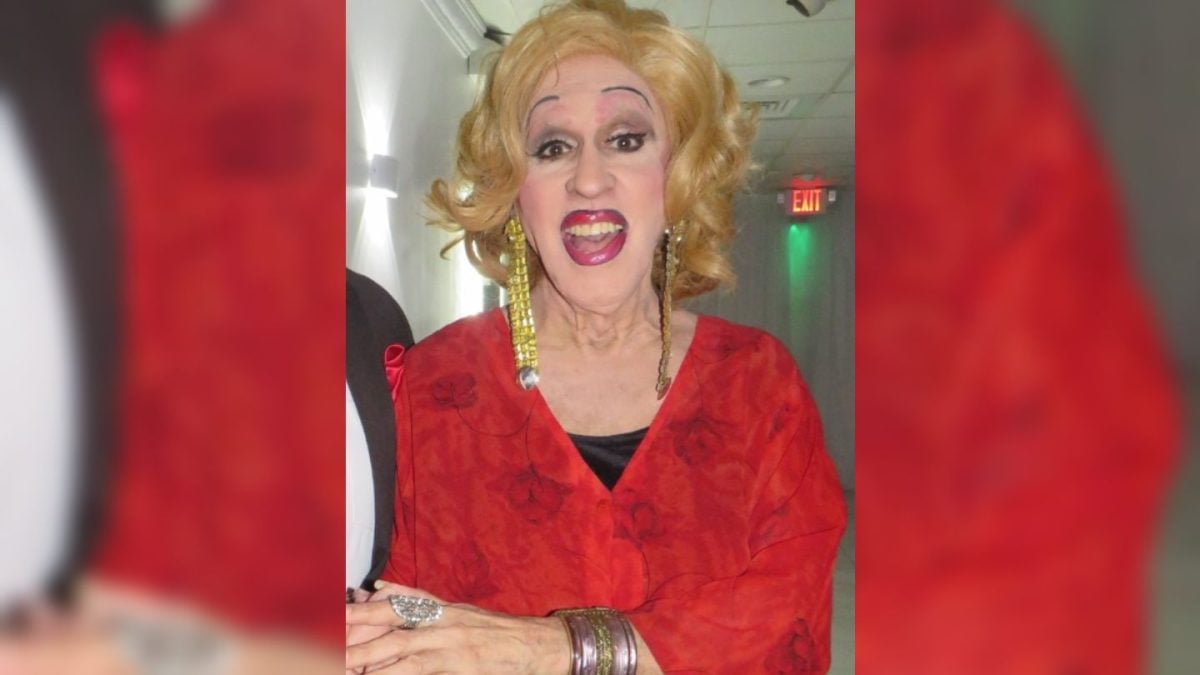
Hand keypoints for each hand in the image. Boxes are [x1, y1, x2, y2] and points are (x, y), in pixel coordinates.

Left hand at [345, 582, 568, 673]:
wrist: (535, 645)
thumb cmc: (495, 632)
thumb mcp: (456, 610)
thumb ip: (416, 599)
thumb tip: (378, 587)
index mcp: (436, 606)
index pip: (390, 602)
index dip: (359, 607)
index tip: (331, 610)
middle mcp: (438, 619)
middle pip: (387, 619)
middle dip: (352, 627)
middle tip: (323, 633)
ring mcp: (447, 640)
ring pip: (396, 645)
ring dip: (365, 654)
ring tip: (339, 661)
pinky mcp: (456, 663)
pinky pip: (415, 669)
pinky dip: (392, 672)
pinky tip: (374, 673)